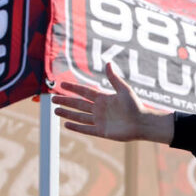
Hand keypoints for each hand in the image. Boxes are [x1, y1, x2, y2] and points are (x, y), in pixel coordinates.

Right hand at [52, 63, 173, 143]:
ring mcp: (100, 121)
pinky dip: (76, 127)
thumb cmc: (136, 106)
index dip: (73, 88)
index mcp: (104, 98)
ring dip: (67, 113)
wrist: (143, 123)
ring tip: (55, 110)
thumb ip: (114, 78)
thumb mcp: (124, 90)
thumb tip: (108, 63)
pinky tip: (66, 125)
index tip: (62, 83)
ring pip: (79, 116)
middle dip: (66, 101)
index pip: (84, 92)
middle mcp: (100, 109)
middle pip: (78, 104)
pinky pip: (86, 129)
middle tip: (52, 99)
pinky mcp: (102, 131)